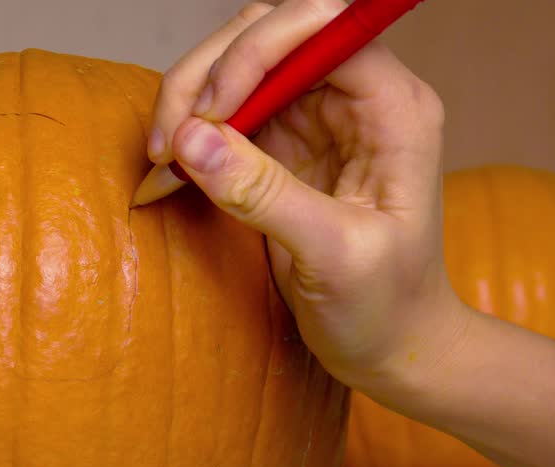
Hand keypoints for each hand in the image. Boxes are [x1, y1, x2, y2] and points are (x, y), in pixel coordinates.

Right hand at [148, 0, 465, 397]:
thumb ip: (265, 194)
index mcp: (392, 108)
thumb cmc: (386, 307)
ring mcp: (315, 118)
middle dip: (209, 74)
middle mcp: (354, 97)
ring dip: (189, 101)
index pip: (321, 30)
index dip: (257, 54)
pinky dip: (188, 134)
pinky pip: (224, 112)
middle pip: (269, 34)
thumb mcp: (333, 255)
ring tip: (162, 160)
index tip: (210, 112)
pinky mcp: (281, 146)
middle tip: (170, 141)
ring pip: (237, 65)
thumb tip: (192, 139)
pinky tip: (168, 172)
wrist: (392, 347)